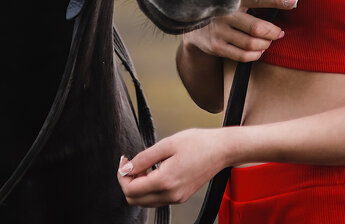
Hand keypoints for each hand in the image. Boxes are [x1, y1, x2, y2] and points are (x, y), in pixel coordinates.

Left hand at [117, 128, 231, 207]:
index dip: (122, 175)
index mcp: (166, 181)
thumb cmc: (199, 143)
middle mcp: (171, 195)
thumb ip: (144, 158)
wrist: (222, 150)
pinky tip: (155, 172)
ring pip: (145, 202)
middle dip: (128, 182)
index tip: (124, 161)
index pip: (131, 189)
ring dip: (138, 186)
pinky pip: (157, 199)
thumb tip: (127, 168)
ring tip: (144, 166)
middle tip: (132, 163)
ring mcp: (176, 198)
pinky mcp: (181, 197)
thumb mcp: (167, 144)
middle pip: (135, 199)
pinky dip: (149, 189)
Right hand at [182, 0, 296, 62]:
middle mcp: (226, 14)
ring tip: (268, 41)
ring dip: (265, 44)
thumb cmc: (221, 9)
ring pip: (251, 44)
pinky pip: (242, 55)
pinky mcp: (216, 46)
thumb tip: (288, 0)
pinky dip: (255, 54)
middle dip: (273, 32)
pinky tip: (258, 50)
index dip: (277, 0)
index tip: (293, 3)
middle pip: (257, 28)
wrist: (191, 23)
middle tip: (279, 32)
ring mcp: (220, 32)